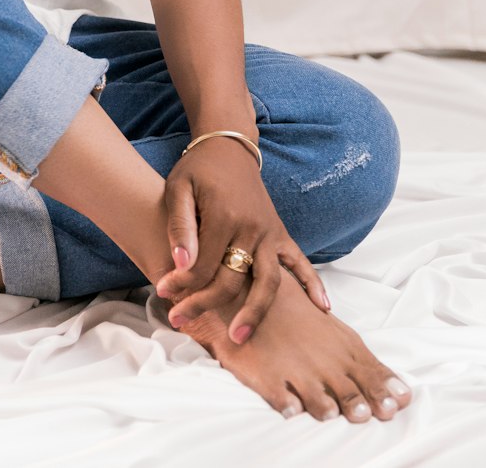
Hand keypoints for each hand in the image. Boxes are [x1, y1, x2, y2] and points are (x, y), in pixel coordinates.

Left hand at [154, 136, 330, 343]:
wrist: (229, 146)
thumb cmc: (198, 170)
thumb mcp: (178, 188)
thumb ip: (179, 225)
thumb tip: (182, 263)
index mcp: (224, 216)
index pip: (202, 266)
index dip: (181, 284)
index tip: (163, 293)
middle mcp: (251, 227)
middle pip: (232, 280)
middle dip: (204, 304)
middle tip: (179, 320)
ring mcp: (270, 232)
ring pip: (269, 282)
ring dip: (255, 312)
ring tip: (239, 337)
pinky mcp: (281, 233)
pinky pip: (300, 262)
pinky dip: (313, 284)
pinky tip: (322, 309)